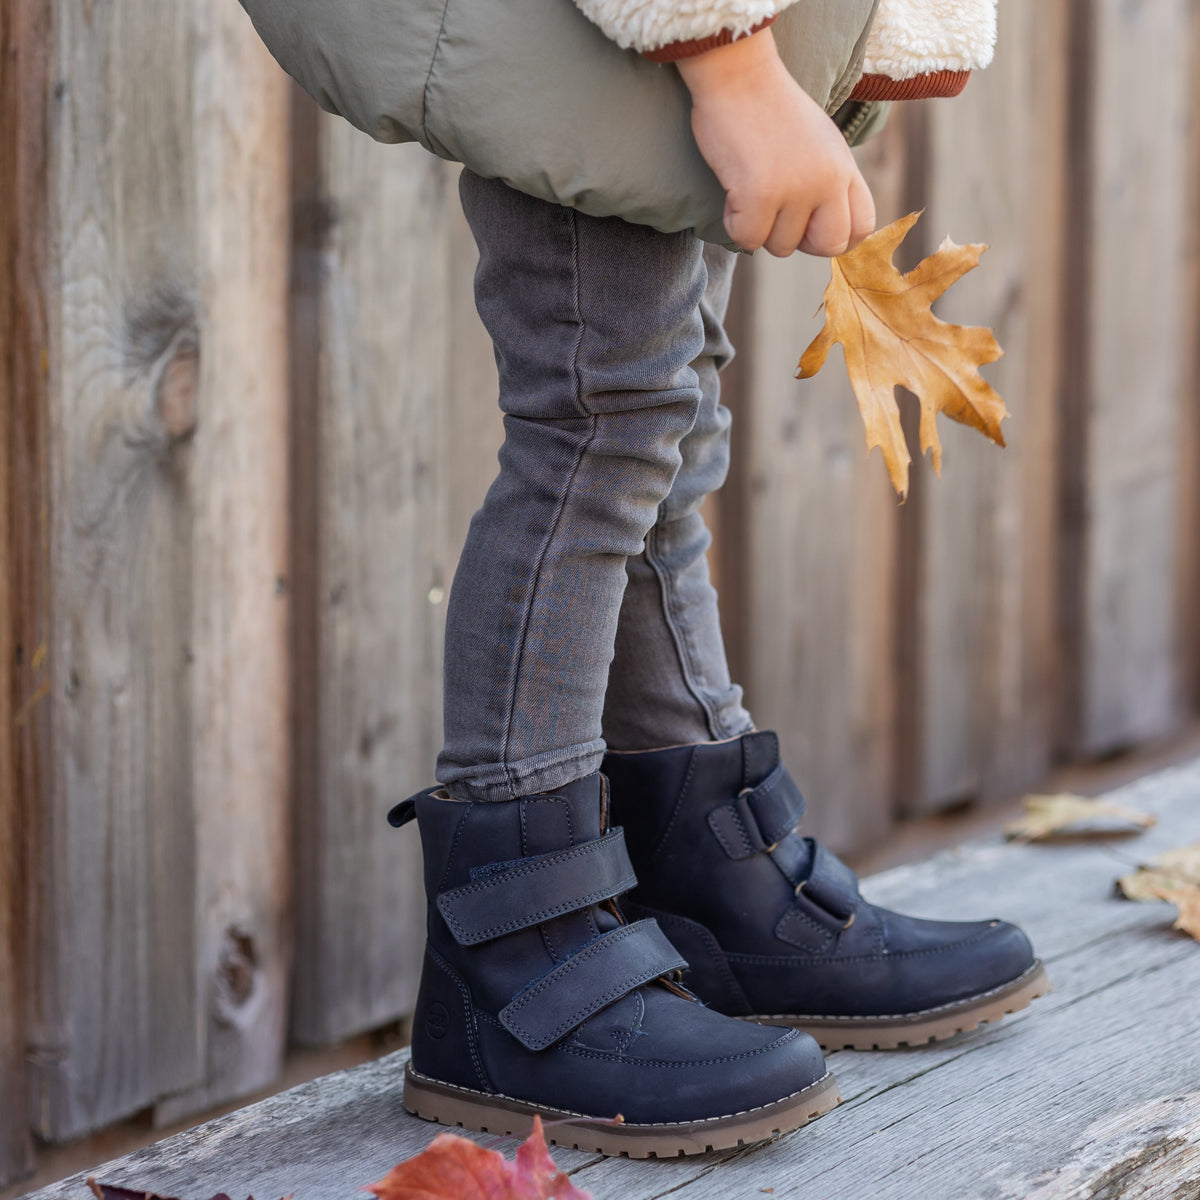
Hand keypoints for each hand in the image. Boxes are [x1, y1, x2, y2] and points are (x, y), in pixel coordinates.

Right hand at [677, 29, 875, 256]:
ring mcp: (796, 188)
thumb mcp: (818, 143)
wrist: (738, 75)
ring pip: (781, 246)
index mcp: (843, 166)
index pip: (862, 225)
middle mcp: (827, 180)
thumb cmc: (770, 108)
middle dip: (800, 241)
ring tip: (750, 189)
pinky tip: (733, 193)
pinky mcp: (760, 194)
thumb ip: (828, 181)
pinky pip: (748, 238)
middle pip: (829, 245)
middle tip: (777, 217)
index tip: (811, 230)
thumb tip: (821, 229)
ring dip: (760, 227)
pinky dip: (734, 223)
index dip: (837, 237)